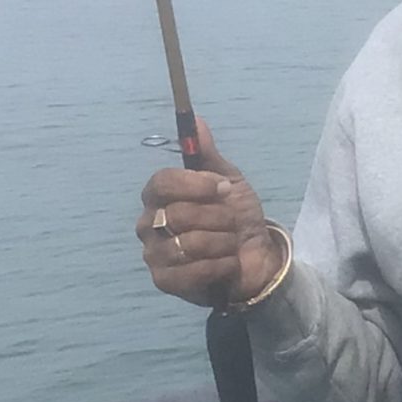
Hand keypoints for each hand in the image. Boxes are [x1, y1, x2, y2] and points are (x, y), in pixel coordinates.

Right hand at [135, 118, 287, 307]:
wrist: (254, 257)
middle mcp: (148, 224)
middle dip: (218, 218)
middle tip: (232, 223)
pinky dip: (220, 265)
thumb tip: (196, 120)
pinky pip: (193, 270)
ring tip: (230, 244)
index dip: (195, 185)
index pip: (162, 183)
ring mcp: (153, 254)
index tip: (224, 188)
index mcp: (157, 196)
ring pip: (188, 244)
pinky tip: (227, 264)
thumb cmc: (235, 218)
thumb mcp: (227, 182)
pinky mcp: (164, 281)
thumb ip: (207, 155)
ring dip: (222, 243)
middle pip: (178, 214)